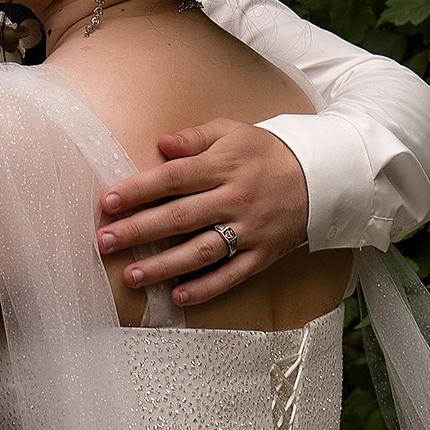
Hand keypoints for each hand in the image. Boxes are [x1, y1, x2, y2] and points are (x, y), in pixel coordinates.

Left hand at [95, 119, 309, 306]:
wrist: (325, 176)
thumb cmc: (267, 152)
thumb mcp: (233, 132)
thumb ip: (195, 138)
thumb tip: (161, 143)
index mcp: (223, 166)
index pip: (173, 178)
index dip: (138, 190)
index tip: (108, 202)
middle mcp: (235, 198)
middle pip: (180, 217)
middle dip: (139, 231)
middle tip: (105, 242)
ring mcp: (250, 229)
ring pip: (202, 251)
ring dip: (164, 266)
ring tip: (131, 276)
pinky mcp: (264, 254)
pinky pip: (232, 275)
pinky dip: (205, 288)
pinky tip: (177, 296)